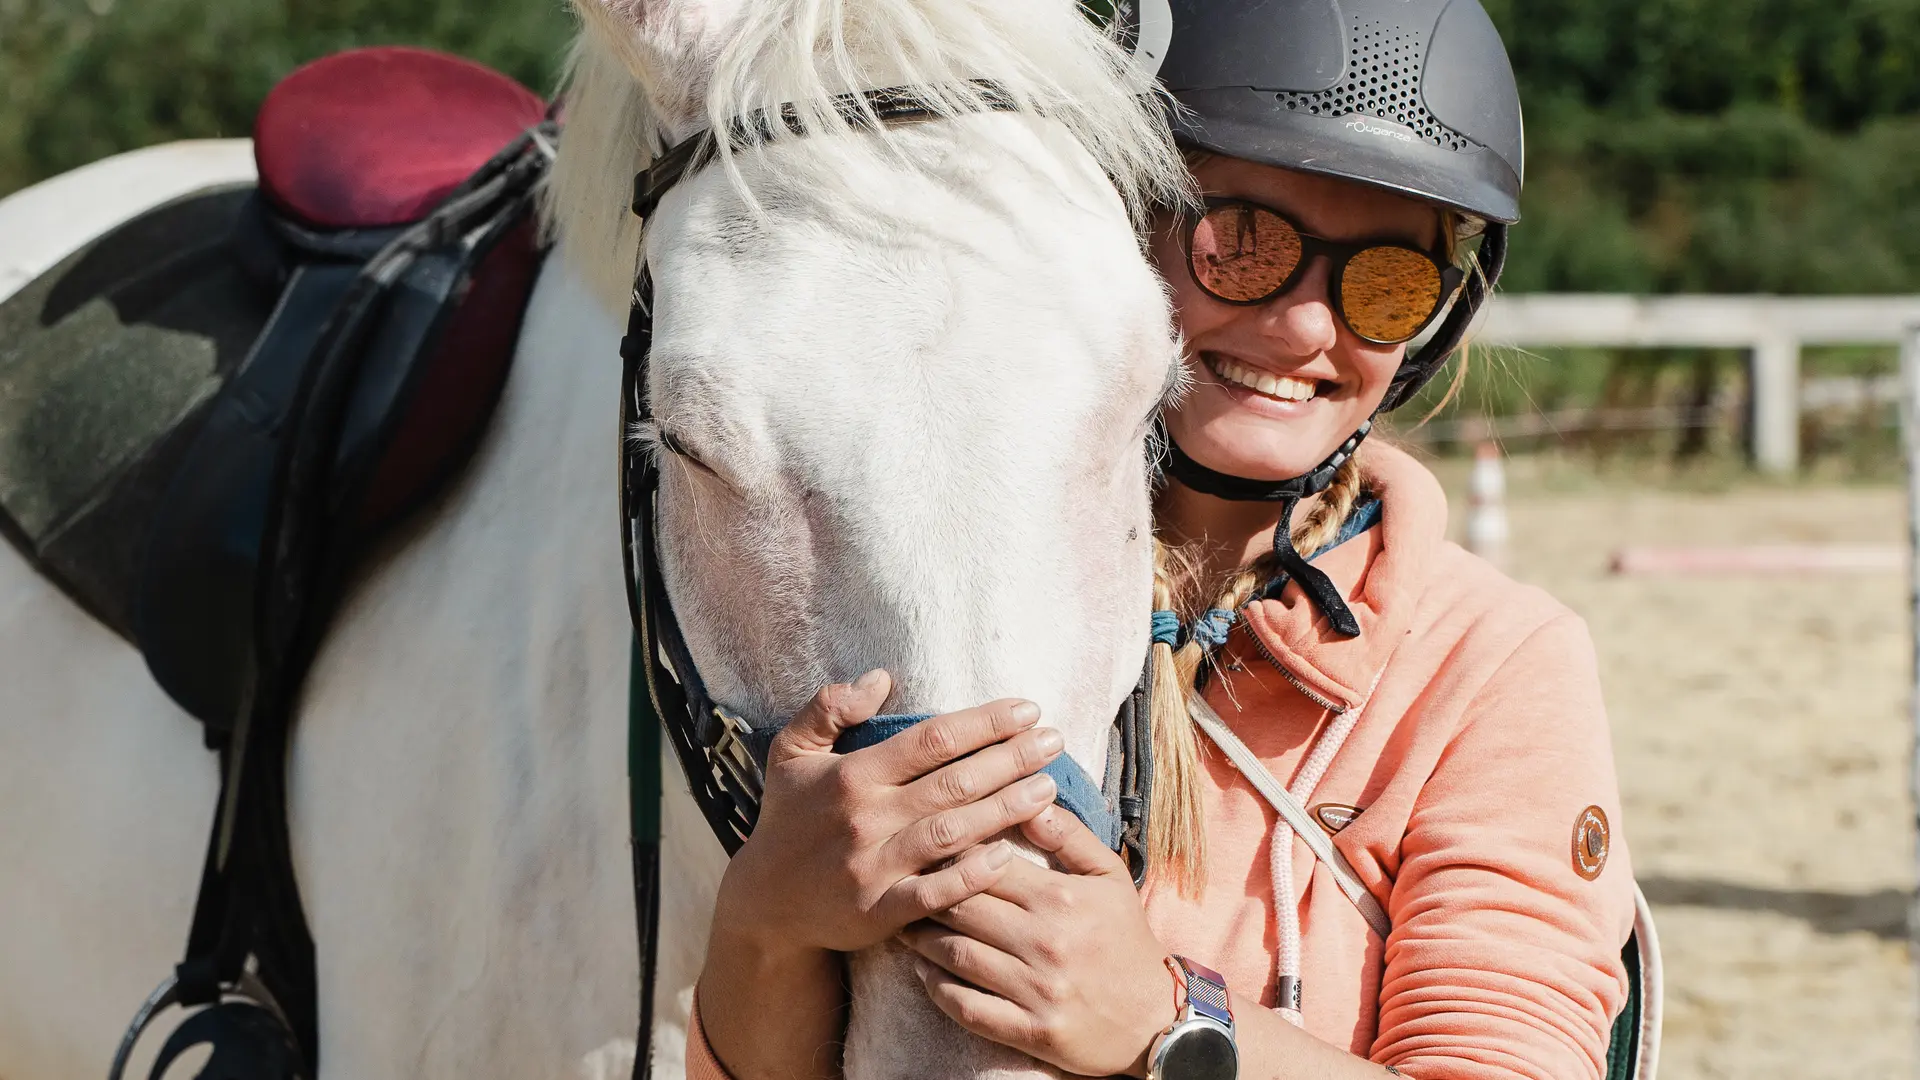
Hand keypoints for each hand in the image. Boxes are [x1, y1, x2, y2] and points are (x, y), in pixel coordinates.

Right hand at [713, 670, 1068, 956]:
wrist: (765, 902)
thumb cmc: (788, 818)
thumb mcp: (791, 752)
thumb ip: (827, 707)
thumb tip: (880, 677)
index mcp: (852, 775)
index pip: (931, 740)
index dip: (984, 722)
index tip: (1028, 709)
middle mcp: (865, 818)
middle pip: (953, 783)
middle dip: (1010, 759)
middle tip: (1056, 742)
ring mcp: (873, 867)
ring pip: (952, 833)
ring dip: (1004, 810)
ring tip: (1048, 788)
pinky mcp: (878, 913)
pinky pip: (934, 893)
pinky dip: (971, 875)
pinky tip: (1009, 854)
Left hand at [900, 805, 1176, 1078]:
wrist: (1156, 1019)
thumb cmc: (1128, 940)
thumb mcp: (1111, 877)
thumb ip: (1070, 836)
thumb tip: (1031, 796)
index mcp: (1060, 898)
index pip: (985, 864)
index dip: (949, 851)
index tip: (926, 844)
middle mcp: (1045, 942)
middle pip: (961, 908)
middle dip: (924, 893)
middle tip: (900, 882)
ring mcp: (1036, 990)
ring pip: (956, 956)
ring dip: (920, 939)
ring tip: (902, 923)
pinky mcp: (1031, 1031)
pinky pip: (967, 1008)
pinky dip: (936, 989)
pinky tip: (921, 972)